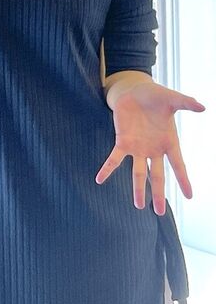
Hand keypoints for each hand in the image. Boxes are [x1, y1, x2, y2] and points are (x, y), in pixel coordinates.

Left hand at [97, 76, 204, 213]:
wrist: (135, 91)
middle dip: (158, 193)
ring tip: (139, 206)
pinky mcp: (122, 142)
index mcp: (169, 142)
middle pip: (157, 176)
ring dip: (137, 189)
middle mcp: (154, 150)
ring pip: (138, 173)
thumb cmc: (156, 96)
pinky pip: (114, 159)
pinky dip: (107, 169)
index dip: (183, 180)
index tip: (189, 196)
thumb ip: (186, 103)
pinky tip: (99, 179)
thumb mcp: (172, 99)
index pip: (178, 165)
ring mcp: (138, 148)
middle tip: (160, 212)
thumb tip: (203, 107)